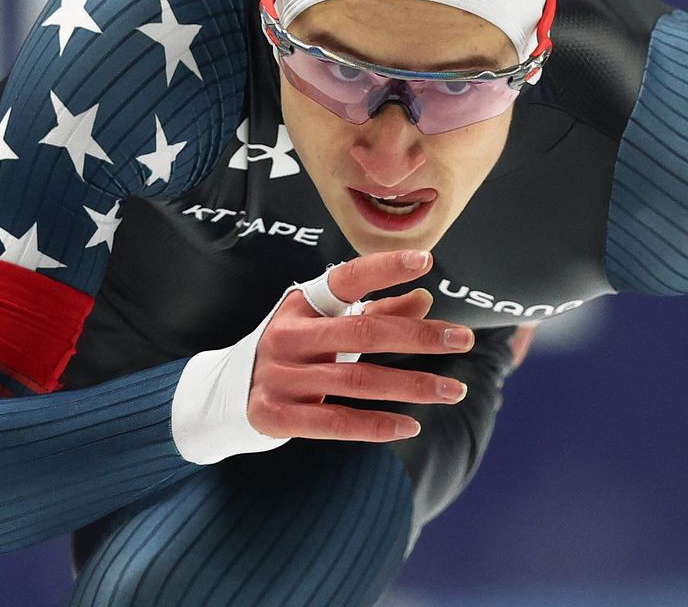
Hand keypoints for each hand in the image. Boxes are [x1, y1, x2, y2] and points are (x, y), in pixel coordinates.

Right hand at [248, 249, 475, 442]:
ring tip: (454, 390)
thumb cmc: (290, 352)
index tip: (426, 262)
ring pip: (358, 381)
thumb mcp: (324, 325)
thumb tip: (425, 299)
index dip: (384, 268)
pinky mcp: (275, 416)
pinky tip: (410, 425)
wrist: (223, 396)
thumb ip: (375, 312)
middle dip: (419, 337)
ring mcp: (279, 377)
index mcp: (300, 305)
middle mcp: (287, 336)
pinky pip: (335, 422)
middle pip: (363, 332)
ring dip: (413, 386)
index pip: (345, 278)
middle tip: (464, 339)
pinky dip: (376, 425)